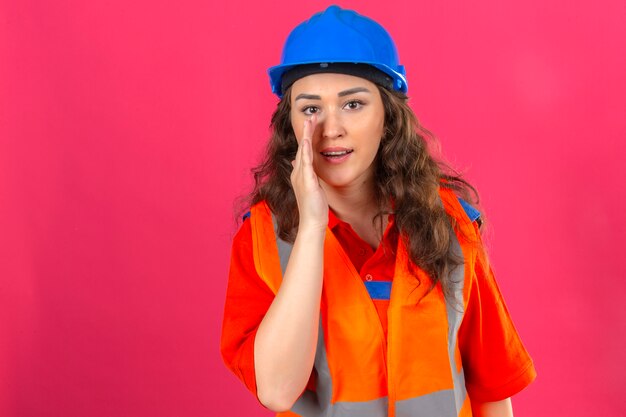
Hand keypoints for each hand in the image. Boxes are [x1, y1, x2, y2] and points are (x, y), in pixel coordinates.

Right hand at [290, 114, 327, 232]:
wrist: (311, 222)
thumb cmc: (313, 207)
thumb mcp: (310, 187)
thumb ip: (305, 174)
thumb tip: (297, 163)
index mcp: (300, 173)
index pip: (304, 151)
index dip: (307, 137)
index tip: (312, 124)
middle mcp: (298, 172)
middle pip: (302, 147)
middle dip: (306, 131)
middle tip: (311, 115)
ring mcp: (301, 176)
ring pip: (303, 151)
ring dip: (306, 135)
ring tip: (309, 121)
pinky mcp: (307, 181)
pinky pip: (305, 163)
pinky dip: (305, 151)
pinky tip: (306, 141)